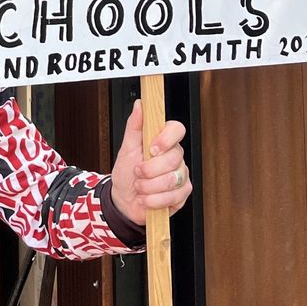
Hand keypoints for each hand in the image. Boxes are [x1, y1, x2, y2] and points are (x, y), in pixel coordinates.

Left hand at [109, 100, 192, 226]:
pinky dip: (154, 200)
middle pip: (174, 158)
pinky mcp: (182, 194)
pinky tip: (146, 199)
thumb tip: (140, 104)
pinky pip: (174, 197)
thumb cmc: (126, 173)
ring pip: (172, 179)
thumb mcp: (126, 149)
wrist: (124, 200)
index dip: (167, 138)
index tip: (152, 148)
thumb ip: (134, 126)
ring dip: (149, 187)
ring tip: (140, 187)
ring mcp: (181, 175)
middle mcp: (175, 157)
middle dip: (150, 169)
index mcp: (164, 141)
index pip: (177, 129)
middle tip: (137, 172)